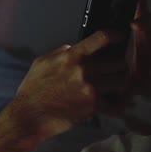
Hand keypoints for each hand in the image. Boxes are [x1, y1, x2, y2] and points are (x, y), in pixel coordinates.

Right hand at [9, 30, 127, 139]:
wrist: (29, 115)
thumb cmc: (33, 89)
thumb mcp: (42, 62)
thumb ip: (60, 52)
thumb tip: (72, 48)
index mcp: (72, 57)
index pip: (101, 38)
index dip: (115, 35)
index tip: (120, 38)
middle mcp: (84, 70)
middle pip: (119, 63)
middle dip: (119, 66)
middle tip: (115, 70)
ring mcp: (91, 89)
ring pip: (121, 82)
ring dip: (118, 84)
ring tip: (112, 87)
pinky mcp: (93, 107)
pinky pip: (113, 102)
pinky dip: (111, 104)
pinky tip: (106, 104)